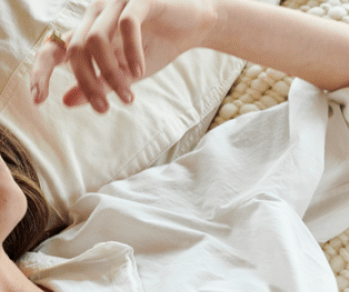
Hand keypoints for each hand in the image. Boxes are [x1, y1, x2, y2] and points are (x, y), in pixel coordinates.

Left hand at [30, 0, 217, 111]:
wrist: (194, 26)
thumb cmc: (158, 46)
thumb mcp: (127, 73)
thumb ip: (99, 84)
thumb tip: (66, 102)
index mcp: (89, 31)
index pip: (54, 49)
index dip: (41, 72)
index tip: (39, 101)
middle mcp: (96, 14)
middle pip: (76, 49)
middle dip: (87, 82)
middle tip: (104, 109)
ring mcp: (116, 4)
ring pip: (97, 39)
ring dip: (110, 73)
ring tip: (128, 96)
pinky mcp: (140, 0)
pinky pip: (127, 25)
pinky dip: (131, 51)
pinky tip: (140, 70)